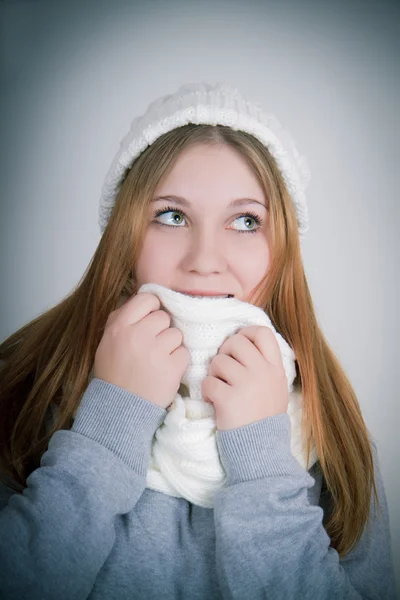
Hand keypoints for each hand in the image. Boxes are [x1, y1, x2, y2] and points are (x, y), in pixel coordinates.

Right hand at [94, 292, 188, 409]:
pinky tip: (164, 371)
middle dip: (160, 330)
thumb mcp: (108, 341)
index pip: (146, 298)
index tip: (149, 321)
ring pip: (176, 335)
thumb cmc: (114, 373)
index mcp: (119, 326)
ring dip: (170, 347)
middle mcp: (137, 335)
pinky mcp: (172, 367)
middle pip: (163, 317)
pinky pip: (184, 353)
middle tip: (150, 347)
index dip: (151, 309)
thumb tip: (146, 300)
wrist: (119, 408)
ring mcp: (156, 351)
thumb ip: (123, 318)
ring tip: (156, 361)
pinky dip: (177, 362)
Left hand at [201, 326, 287, 430]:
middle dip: (224, 353)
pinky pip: (208, 381)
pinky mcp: (229, 399)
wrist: (261, 449)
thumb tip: (244, 342)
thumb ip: (265, 366)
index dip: (246, 333)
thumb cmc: (263, 416)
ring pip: (218, 361)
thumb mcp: (276, 387)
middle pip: (236, 342)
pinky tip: (214, 400)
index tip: (238, 346)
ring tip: (220, 388)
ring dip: (214, 373)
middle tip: (224, 370)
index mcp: (275, 368)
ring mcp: (247, 385)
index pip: (263, 333)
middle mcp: (263, 372)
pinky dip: (206, 390)